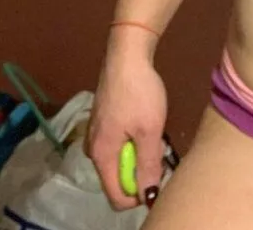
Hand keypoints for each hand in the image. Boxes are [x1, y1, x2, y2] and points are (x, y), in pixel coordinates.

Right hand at [87, 44, 167, 211]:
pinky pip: (118, 145)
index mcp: (101, 155)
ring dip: (139, 153)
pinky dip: (133, 140)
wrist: (127, 56)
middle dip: (141, 169)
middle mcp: (92, 150)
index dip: (139, 194)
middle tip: (159, 146)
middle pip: (118, 178)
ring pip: (120, 160)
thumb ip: (148, 165)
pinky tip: (144, 121)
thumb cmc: (139, 92)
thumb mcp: (150, 130)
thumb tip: (148, 196)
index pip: (116, 196)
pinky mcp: (102, 123)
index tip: (158, 175)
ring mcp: (95, 135)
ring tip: (153, 129)